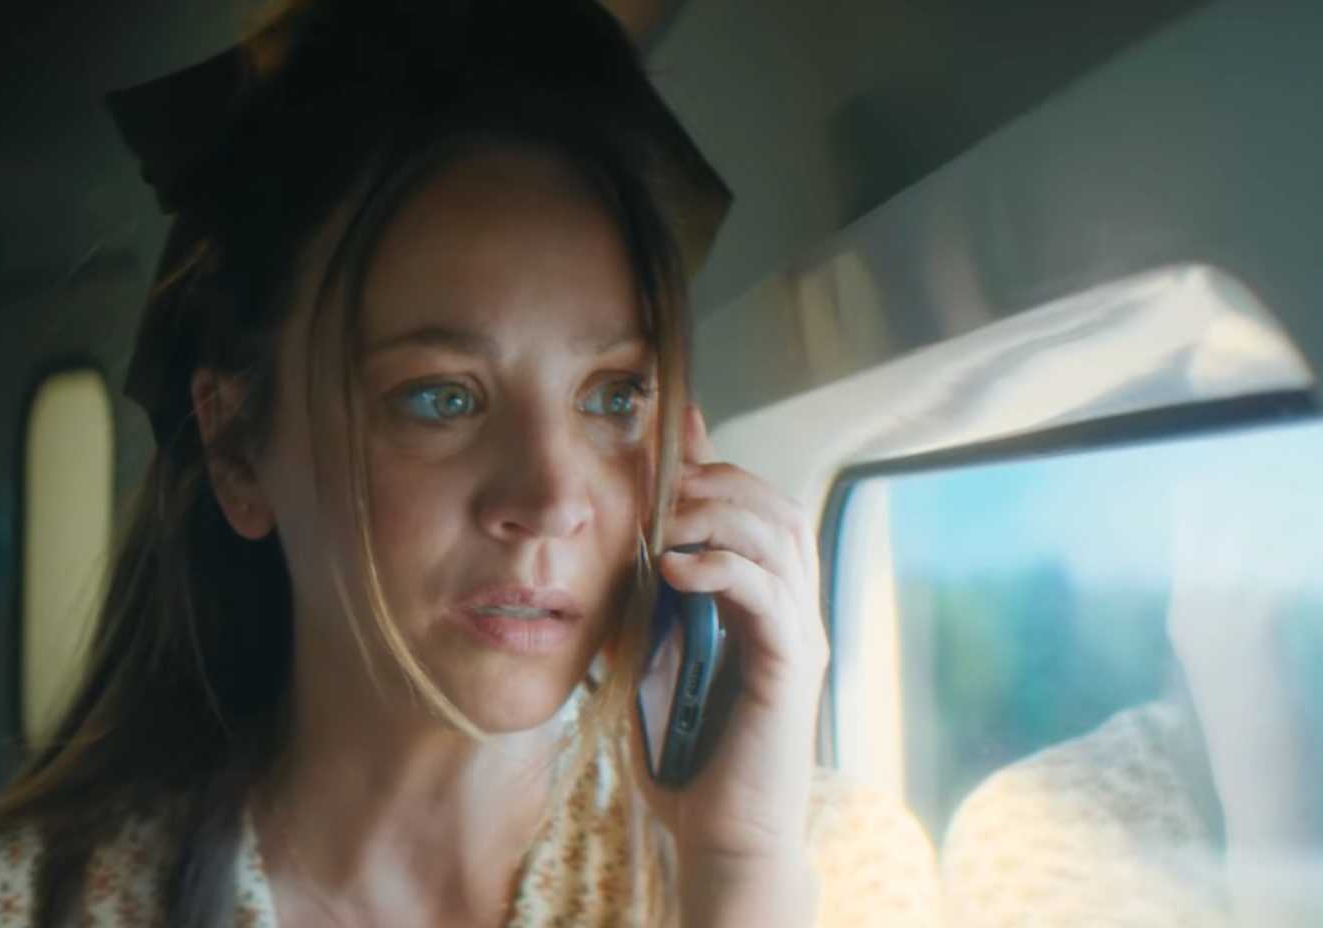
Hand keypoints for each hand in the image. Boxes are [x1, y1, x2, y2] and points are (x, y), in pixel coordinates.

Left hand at [629, 405, 828, 919]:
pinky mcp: (793, 665)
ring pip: (780, 536)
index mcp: (766, 604)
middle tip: (661, 482)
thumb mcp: (653, 660)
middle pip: (776, 507)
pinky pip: (768, 593)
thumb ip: (646, 608)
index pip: (756, 510)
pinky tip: (676, 569)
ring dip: (717, 512)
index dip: (717, 466)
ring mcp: (801, 634)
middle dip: (718, 480)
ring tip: (662, 519)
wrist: (721, 833)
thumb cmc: (687, 756)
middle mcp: (795, 610)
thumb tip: (613, 555)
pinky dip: (723, 567)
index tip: (668, 437)